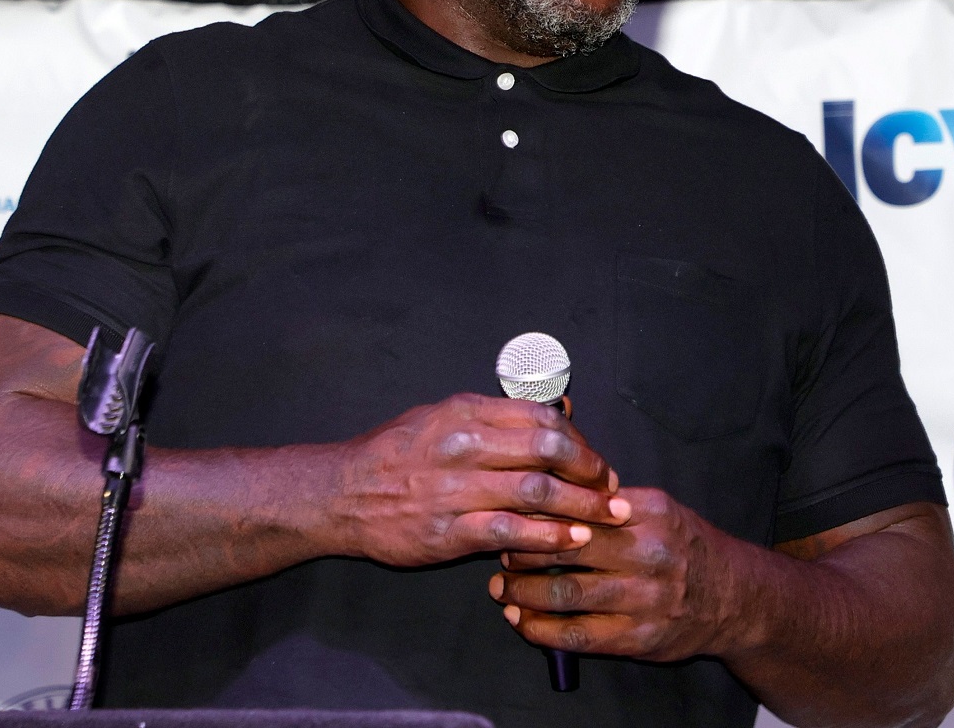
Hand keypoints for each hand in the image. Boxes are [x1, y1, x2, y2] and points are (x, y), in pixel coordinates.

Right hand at [335, 393, 631, 567]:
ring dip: (582, 505)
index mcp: (467, 412)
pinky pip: (513, 531)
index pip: (542, 418)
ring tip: (607, 516)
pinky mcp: (450, 530)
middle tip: (611, 488)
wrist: (342, 494)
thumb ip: (499, 417)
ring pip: (538, 490)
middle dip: (590, 470)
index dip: (579, 440)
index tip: (594, 460)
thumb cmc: (397, 454)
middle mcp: (465, 445)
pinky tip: (574, 540)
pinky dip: (550, 536)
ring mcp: (457, 488)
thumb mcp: (444, 416)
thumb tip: (559, 412)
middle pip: (549, 450)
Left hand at [491, 486, 738, 661]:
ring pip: (565, 593)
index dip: (538, 509)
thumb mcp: (658, 508)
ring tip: (502, 588)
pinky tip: (520, 620)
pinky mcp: (638, 637)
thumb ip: (610, 500)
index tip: (512, 511)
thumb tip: (551, 486)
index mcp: (649, 511)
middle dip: (523, 549)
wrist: (735, 598)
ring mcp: (643, 598)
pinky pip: (576, 635)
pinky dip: (539, 629)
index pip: (580, 504)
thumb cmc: (684, 546)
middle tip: (500, 549)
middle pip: (566, 545)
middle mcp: (647, 552)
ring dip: (522, 592)